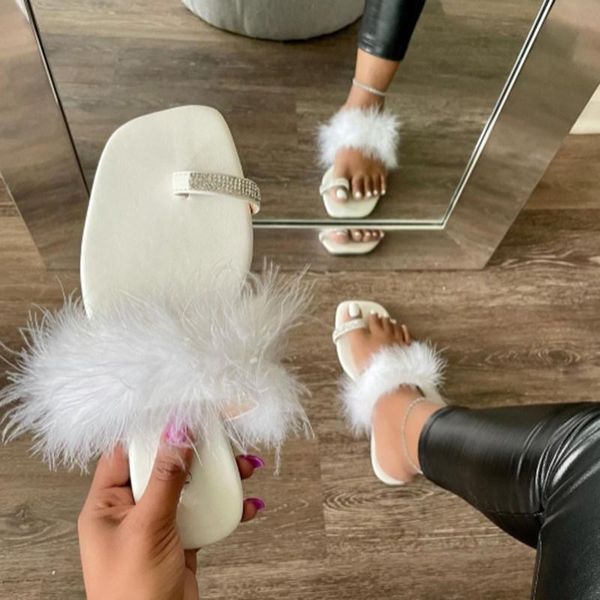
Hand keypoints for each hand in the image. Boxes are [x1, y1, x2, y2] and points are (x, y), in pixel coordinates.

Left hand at [78, 430, 263, 599]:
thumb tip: (176, 432)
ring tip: (246, 467)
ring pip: (191, 486)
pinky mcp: (182, 537)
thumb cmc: (131, 594)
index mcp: (107, 503)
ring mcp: (158, 523)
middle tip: (224, 438)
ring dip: (219, 477)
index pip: (128, 451)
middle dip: (198, 451)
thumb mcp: (148, 528)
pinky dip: (227, 507)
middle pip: (166, 464)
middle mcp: (131, 509)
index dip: (154, 429)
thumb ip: (165, 478)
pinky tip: (246, 505)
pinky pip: (205, 511)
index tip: (183, 412)